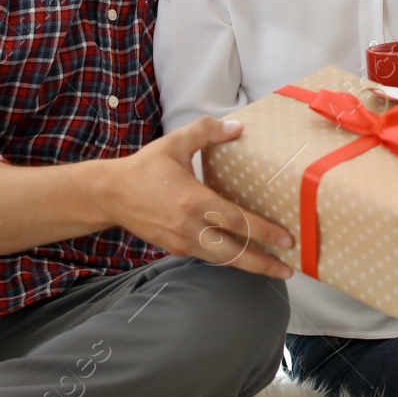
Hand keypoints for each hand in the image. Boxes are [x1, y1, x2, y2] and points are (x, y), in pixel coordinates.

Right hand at [108, 117, 294, 278]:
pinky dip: (227, 260)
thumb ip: (206, 132)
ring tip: (272, 269)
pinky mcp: (174, 249)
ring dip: (248, 267)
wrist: (110, 195)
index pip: (236, 222)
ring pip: (221, 261)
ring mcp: (181, 242)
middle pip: (233, 254)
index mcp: (193, 201)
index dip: (263, 232)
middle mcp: (189, 227)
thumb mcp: (174, 143)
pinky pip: (206, 257)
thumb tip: (237, 127)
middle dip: (262, 264)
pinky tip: (242, 257)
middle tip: (288, 269)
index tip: (286, 239)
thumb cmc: (144, 168)